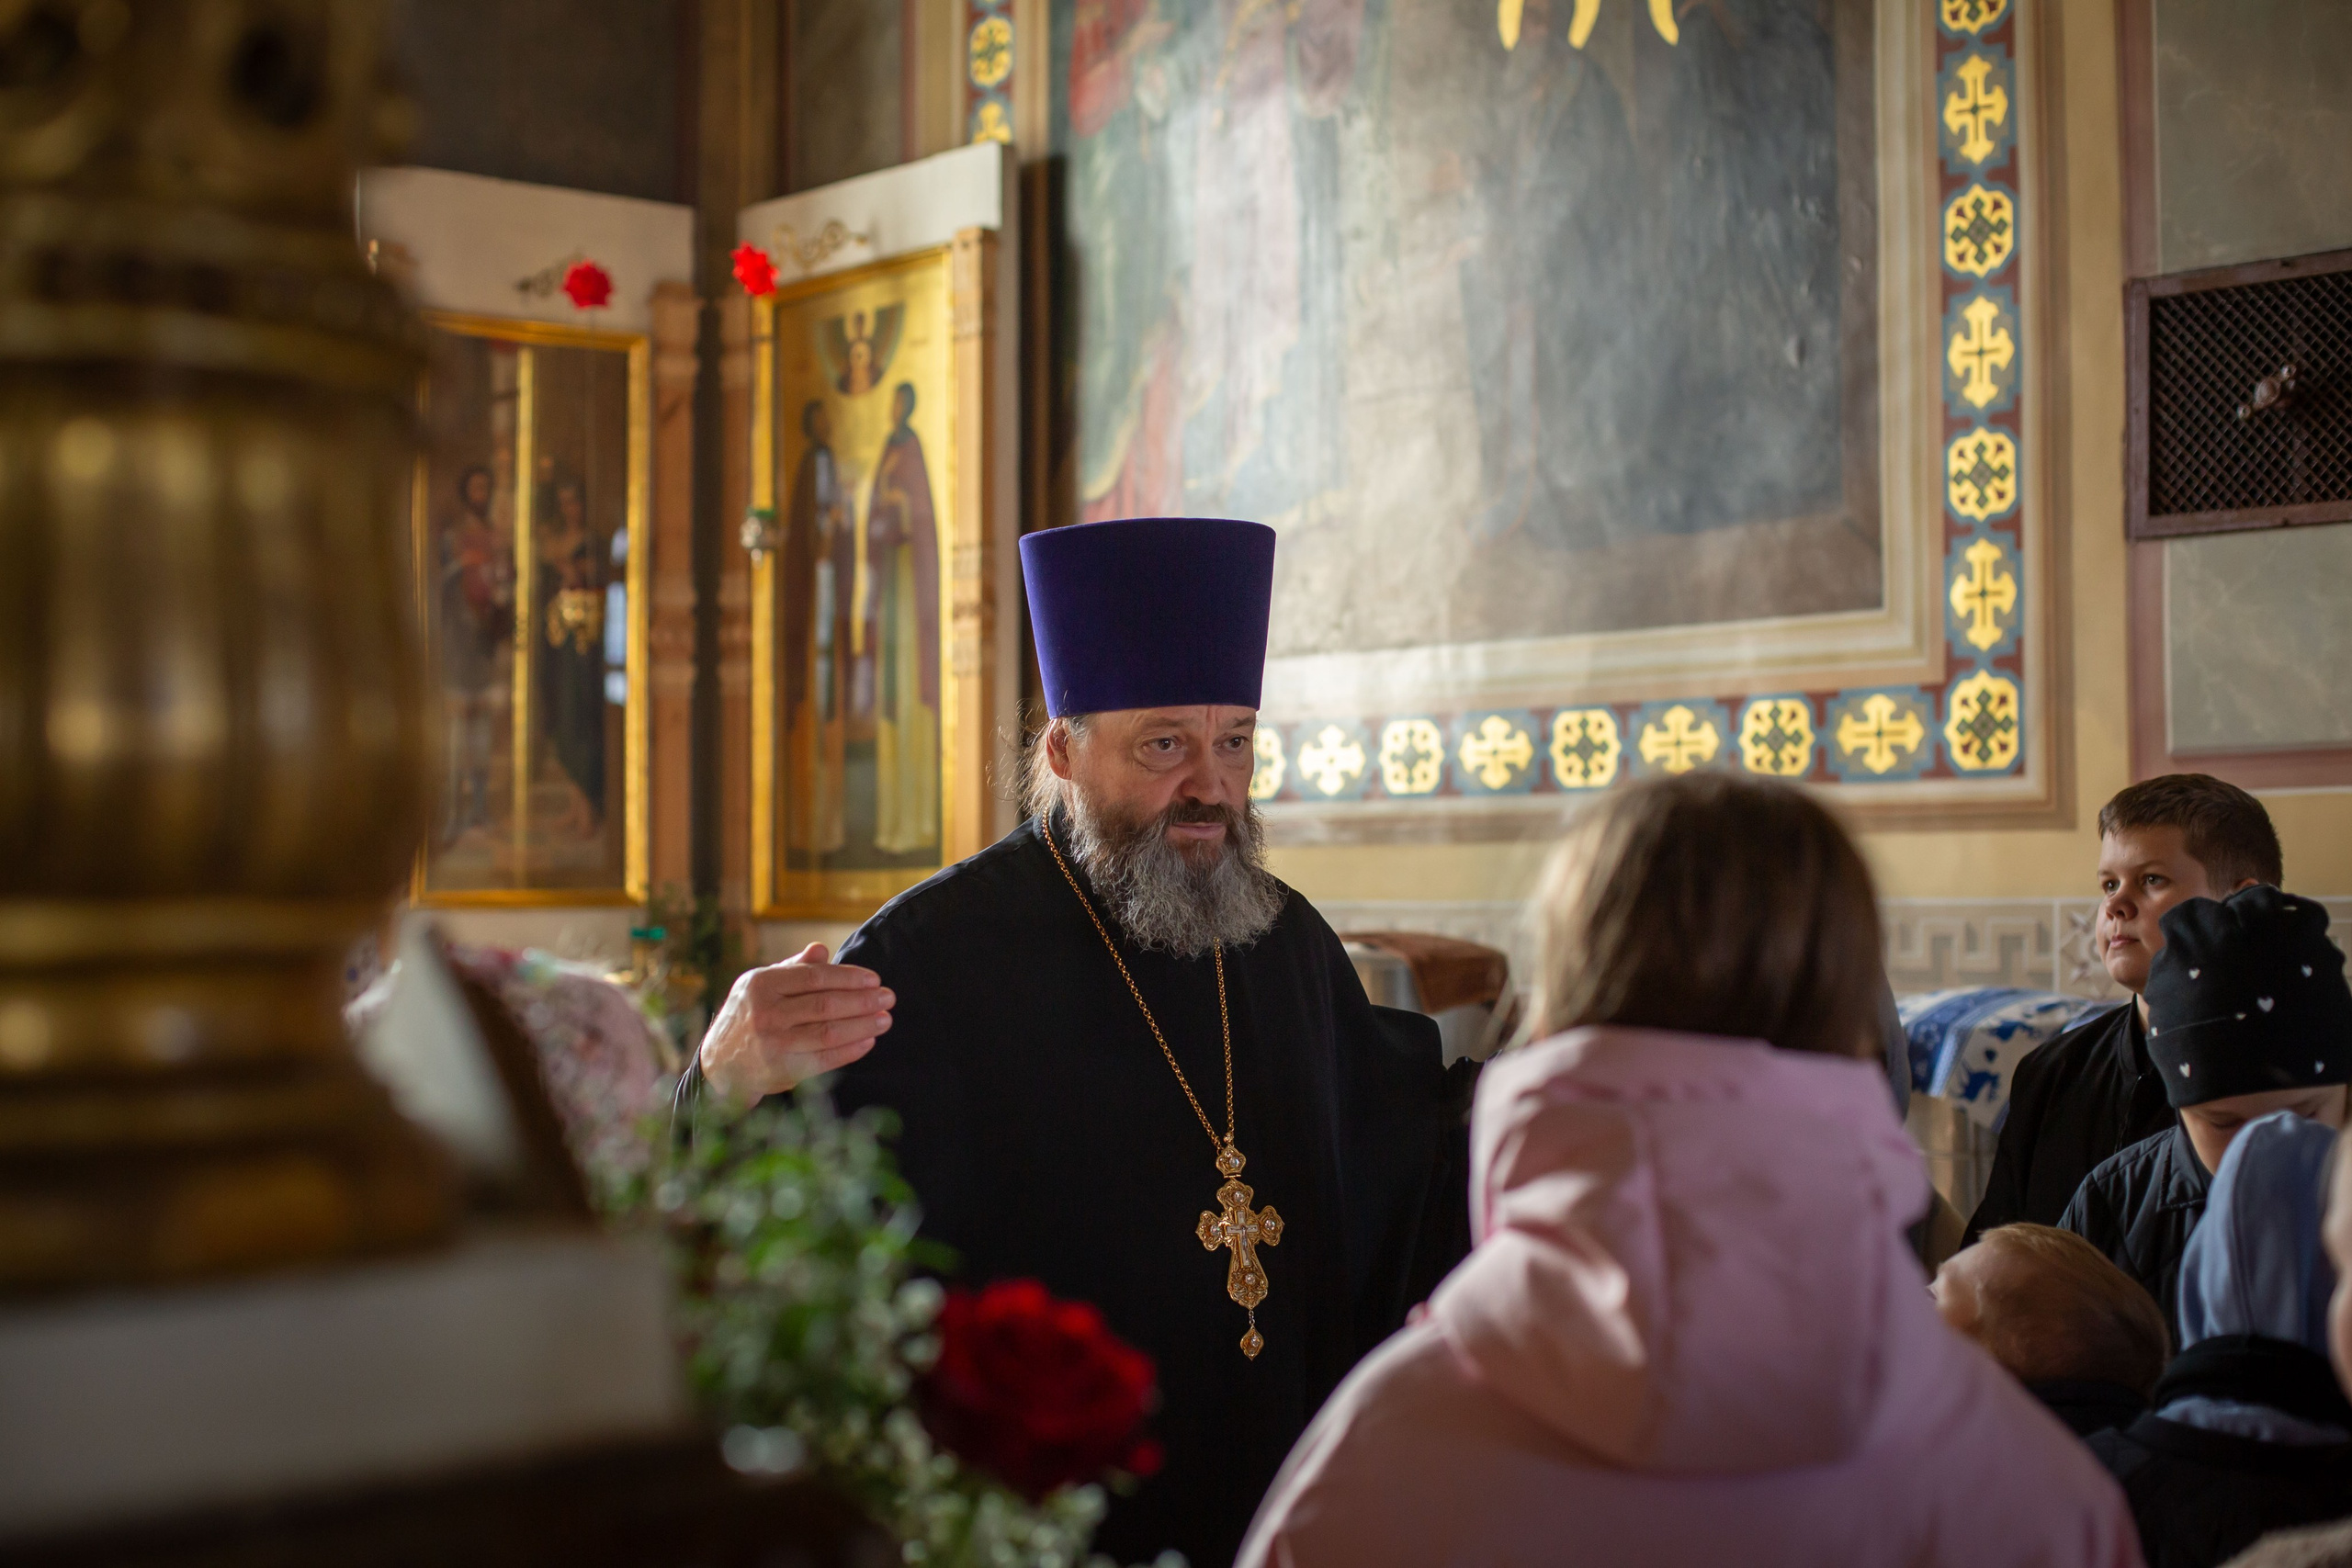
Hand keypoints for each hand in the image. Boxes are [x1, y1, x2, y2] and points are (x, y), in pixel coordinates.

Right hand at [698, 944, 893, 1103]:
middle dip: (863, 1001)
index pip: (815, 977)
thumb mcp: (761, 985)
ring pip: (828, 1032)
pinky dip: (850, 1050)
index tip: (874, 979)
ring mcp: (773, 1043)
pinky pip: (824, 1059)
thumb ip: (793, 968)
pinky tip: (868, 1041)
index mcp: (762, 984)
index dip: (848, 977)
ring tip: (885, 1019)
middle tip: (888, 997)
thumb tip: (822, 949)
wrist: (719, 1063)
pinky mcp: (782, 1070)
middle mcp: (766, 1013)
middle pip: (826, 1005)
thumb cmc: (749, 1015)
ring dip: (863, 1025)